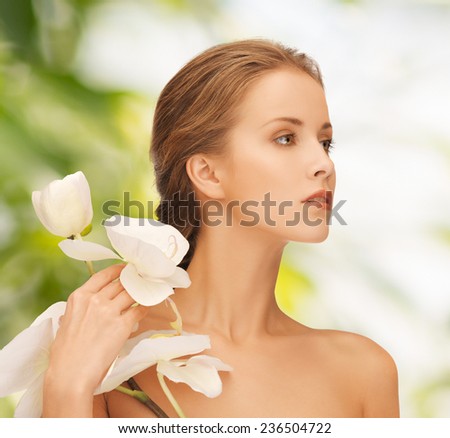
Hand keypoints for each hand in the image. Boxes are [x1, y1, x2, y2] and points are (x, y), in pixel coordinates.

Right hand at [43, 264, 148, 413]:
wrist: (70, 374)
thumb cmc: (65, 354)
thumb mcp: (66, 323)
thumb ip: (79, 310)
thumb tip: (85, 308)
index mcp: (79, 297)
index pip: (103, 275)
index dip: (118, 270)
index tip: (127, 269)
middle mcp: (95, 300)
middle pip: (121, 283)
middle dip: (133, 280)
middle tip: (143, 279)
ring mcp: (109, 311)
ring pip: (132, 293)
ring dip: (142, 292)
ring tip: (149, 291)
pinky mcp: (122, 325)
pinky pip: (139, 310)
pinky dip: (144, 308)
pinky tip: (146, 308)